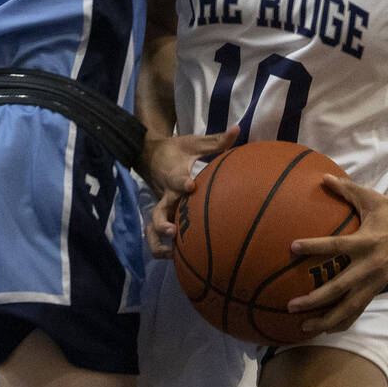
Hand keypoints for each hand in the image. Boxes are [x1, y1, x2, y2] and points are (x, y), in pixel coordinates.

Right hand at [141, 125, 239, 257]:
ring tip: (173, 254)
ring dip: (159, 242)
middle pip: (157, 212)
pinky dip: (162, 246)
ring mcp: (161, 207)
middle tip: (174, 232)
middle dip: (162, 224)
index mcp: (173, 174)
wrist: (148, 154)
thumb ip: (216, 141)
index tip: (190, 186)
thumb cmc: (176, 150)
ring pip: (152, 228)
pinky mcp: (161, 214)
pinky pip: (156, 233)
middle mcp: (165, 194)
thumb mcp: (194, 142)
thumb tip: (239, 129)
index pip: (176, 178)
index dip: (182, 183)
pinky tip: (179, 257)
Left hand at [285, 175, 387, 334]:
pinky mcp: (378, 288)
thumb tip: (322, 177)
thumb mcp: (368, 197)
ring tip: (303, 328)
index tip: (292, 247)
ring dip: (326, 320)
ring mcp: (374, 281)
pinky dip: (342, 322)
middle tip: (291, 306)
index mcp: (365, 241)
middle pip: (338, 288)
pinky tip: (325, 329)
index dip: (313, 247)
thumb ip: (345, 188)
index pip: (335, 246)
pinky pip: (358, 310)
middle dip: (314, 300)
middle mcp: (369, 265)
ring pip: (348, 308)